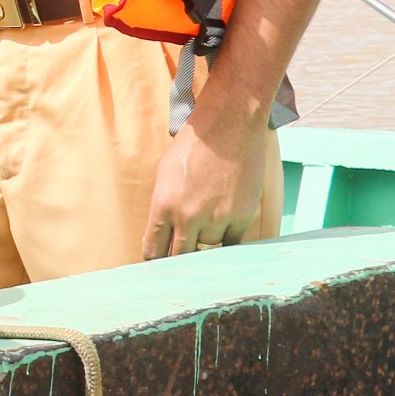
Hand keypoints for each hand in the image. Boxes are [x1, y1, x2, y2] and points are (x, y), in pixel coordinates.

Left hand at [140, 115, 273, 260]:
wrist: (228, 127)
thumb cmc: (193, 146)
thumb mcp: (164, 174)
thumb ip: (163, 206)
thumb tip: (161, 232)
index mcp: (163, 206)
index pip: (153, 250)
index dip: (154, 262)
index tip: (156, 268)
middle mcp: (188, 217)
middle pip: (179, 258)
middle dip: (176, 263)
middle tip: (177, 268)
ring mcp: (216, 220)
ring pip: (207, 250)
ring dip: (205, 245)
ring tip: (205, 232)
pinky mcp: (241, 218)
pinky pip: (231, 245)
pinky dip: (227, 242)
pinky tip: (224, 235)